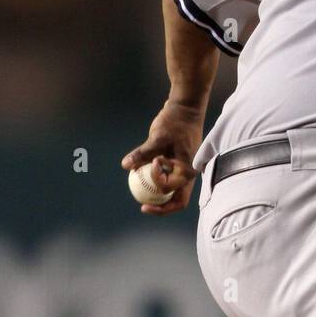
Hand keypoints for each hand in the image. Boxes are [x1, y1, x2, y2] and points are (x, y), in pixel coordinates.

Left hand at [121, 99, 205, 215]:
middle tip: (143, 208)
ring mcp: (184, 172)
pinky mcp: (177, 167)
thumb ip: (143, 153)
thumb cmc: (175, 122)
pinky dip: (156, 184)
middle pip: (177, 201)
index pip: (172, 188)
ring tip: (140, 197)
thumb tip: (126, 166)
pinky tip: (141, 178)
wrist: (185, 109)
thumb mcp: (158, 137)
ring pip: (172, 193)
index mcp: (188, 171)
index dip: (158, 181)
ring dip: (157, 197)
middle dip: (161, 208)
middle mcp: (188, 175)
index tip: (151, 162)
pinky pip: (167, 182)